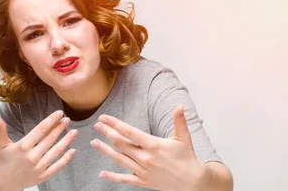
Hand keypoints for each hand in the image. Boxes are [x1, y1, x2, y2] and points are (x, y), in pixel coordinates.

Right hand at [0, 110, 77, 190]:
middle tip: (68, 119)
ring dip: (66, 141)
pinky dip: (66, 158)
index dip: (51, 120)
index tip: (59, 113)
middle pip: (50, 139)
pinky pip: (58, 166)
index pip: (40, 130)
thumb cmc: (4, 161)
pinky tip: (73, 150)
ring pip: (56, 151)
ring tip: (74, 131)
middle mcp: (32, 156)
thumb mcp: (1, 145)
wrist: (5, 183)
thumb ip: (0, 130)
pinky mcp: (43, 175)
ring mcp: (39, 167)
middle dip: (60, 127)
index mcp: (23, 146)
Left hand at [91, 105, 206, 190]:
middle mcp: (146, 158)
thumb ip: (179, 121)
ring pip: (120, 159)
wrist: (192, 181)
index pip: (129, 132)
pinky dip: (112, 177)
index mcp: (154, 145)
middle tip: (97, 126)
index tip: (104, 118)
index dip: (115, 124)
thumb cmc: (187, 158)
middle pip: (121, 143)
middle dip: (107, 133)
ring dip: (105, 150)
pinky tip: (102, 173)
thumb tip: (179, 105)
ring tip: (94, 142)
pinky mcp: (143, 181)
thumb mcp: (184, 137)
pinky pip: (125, 179)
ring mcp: (143, 171)